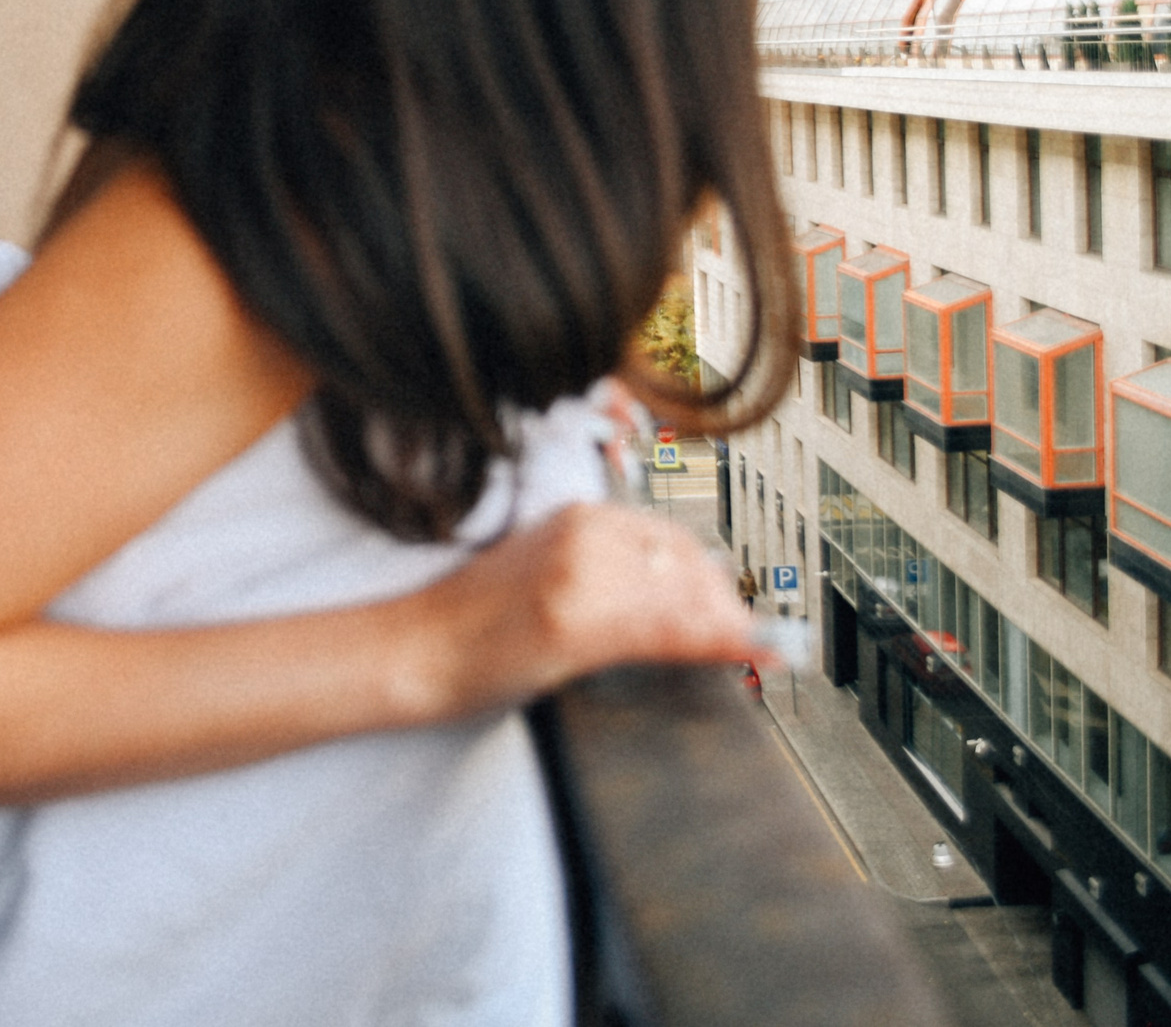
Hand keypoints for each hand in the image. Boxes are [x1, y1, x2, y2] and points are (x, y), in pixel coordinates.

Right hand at [417, 502, 757, 714]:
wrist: (414, 648)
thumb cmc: (472, 620)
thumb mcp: (547, 573)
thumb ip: (607, 570)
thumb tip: (678, 597)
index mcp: (578, 515)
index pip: (673, 541)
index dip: (714, 581)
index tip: (737, 612)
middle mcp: (584, 533)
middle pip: (688, 567)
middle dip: (726, 606)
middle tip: (750, 642)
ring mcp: (579, 576)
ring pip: (684, 599)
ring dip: (729, 628)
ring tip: (756, 654)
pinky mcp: (574, 621)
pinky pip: (664, 631)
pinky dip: (717, 642)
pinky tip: (746, 653)